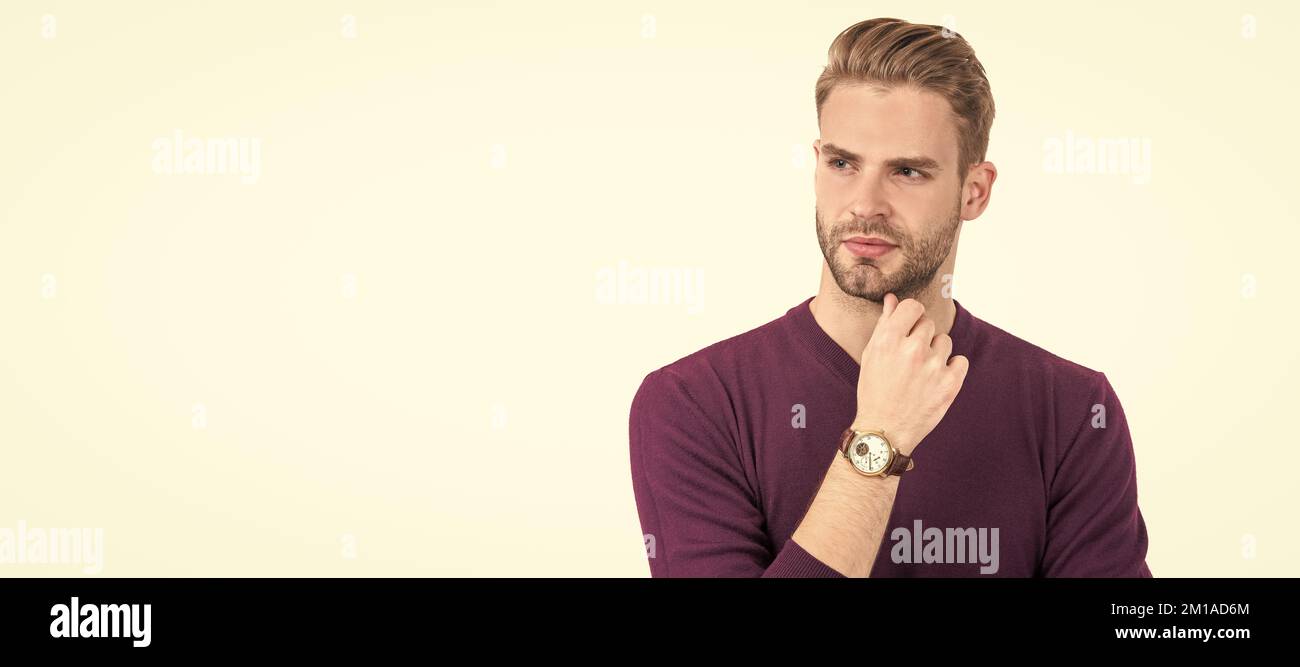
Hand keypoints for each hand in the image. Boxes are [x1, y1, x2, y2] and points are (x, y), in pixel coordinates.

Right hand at [852, 292, 969, 455]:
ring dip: (936, 353)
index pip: (912, 307)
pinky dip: (951, 369)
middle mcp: (912, 349)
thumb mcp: (872, 355)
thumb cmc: (874, 391)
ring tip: (921, 372)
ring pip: (945, 341)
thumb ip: (885, 324)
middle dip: (921, 337)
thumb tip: (892, 299)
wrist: (885, 430)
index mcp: (889, 339)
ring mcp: (933, 367)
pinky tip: (936, 379)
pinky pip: (960, 361)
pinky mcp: (950, 383)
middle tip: (910, 358)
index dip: (911, 315)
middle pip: (929, 324)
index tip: (909, 327)